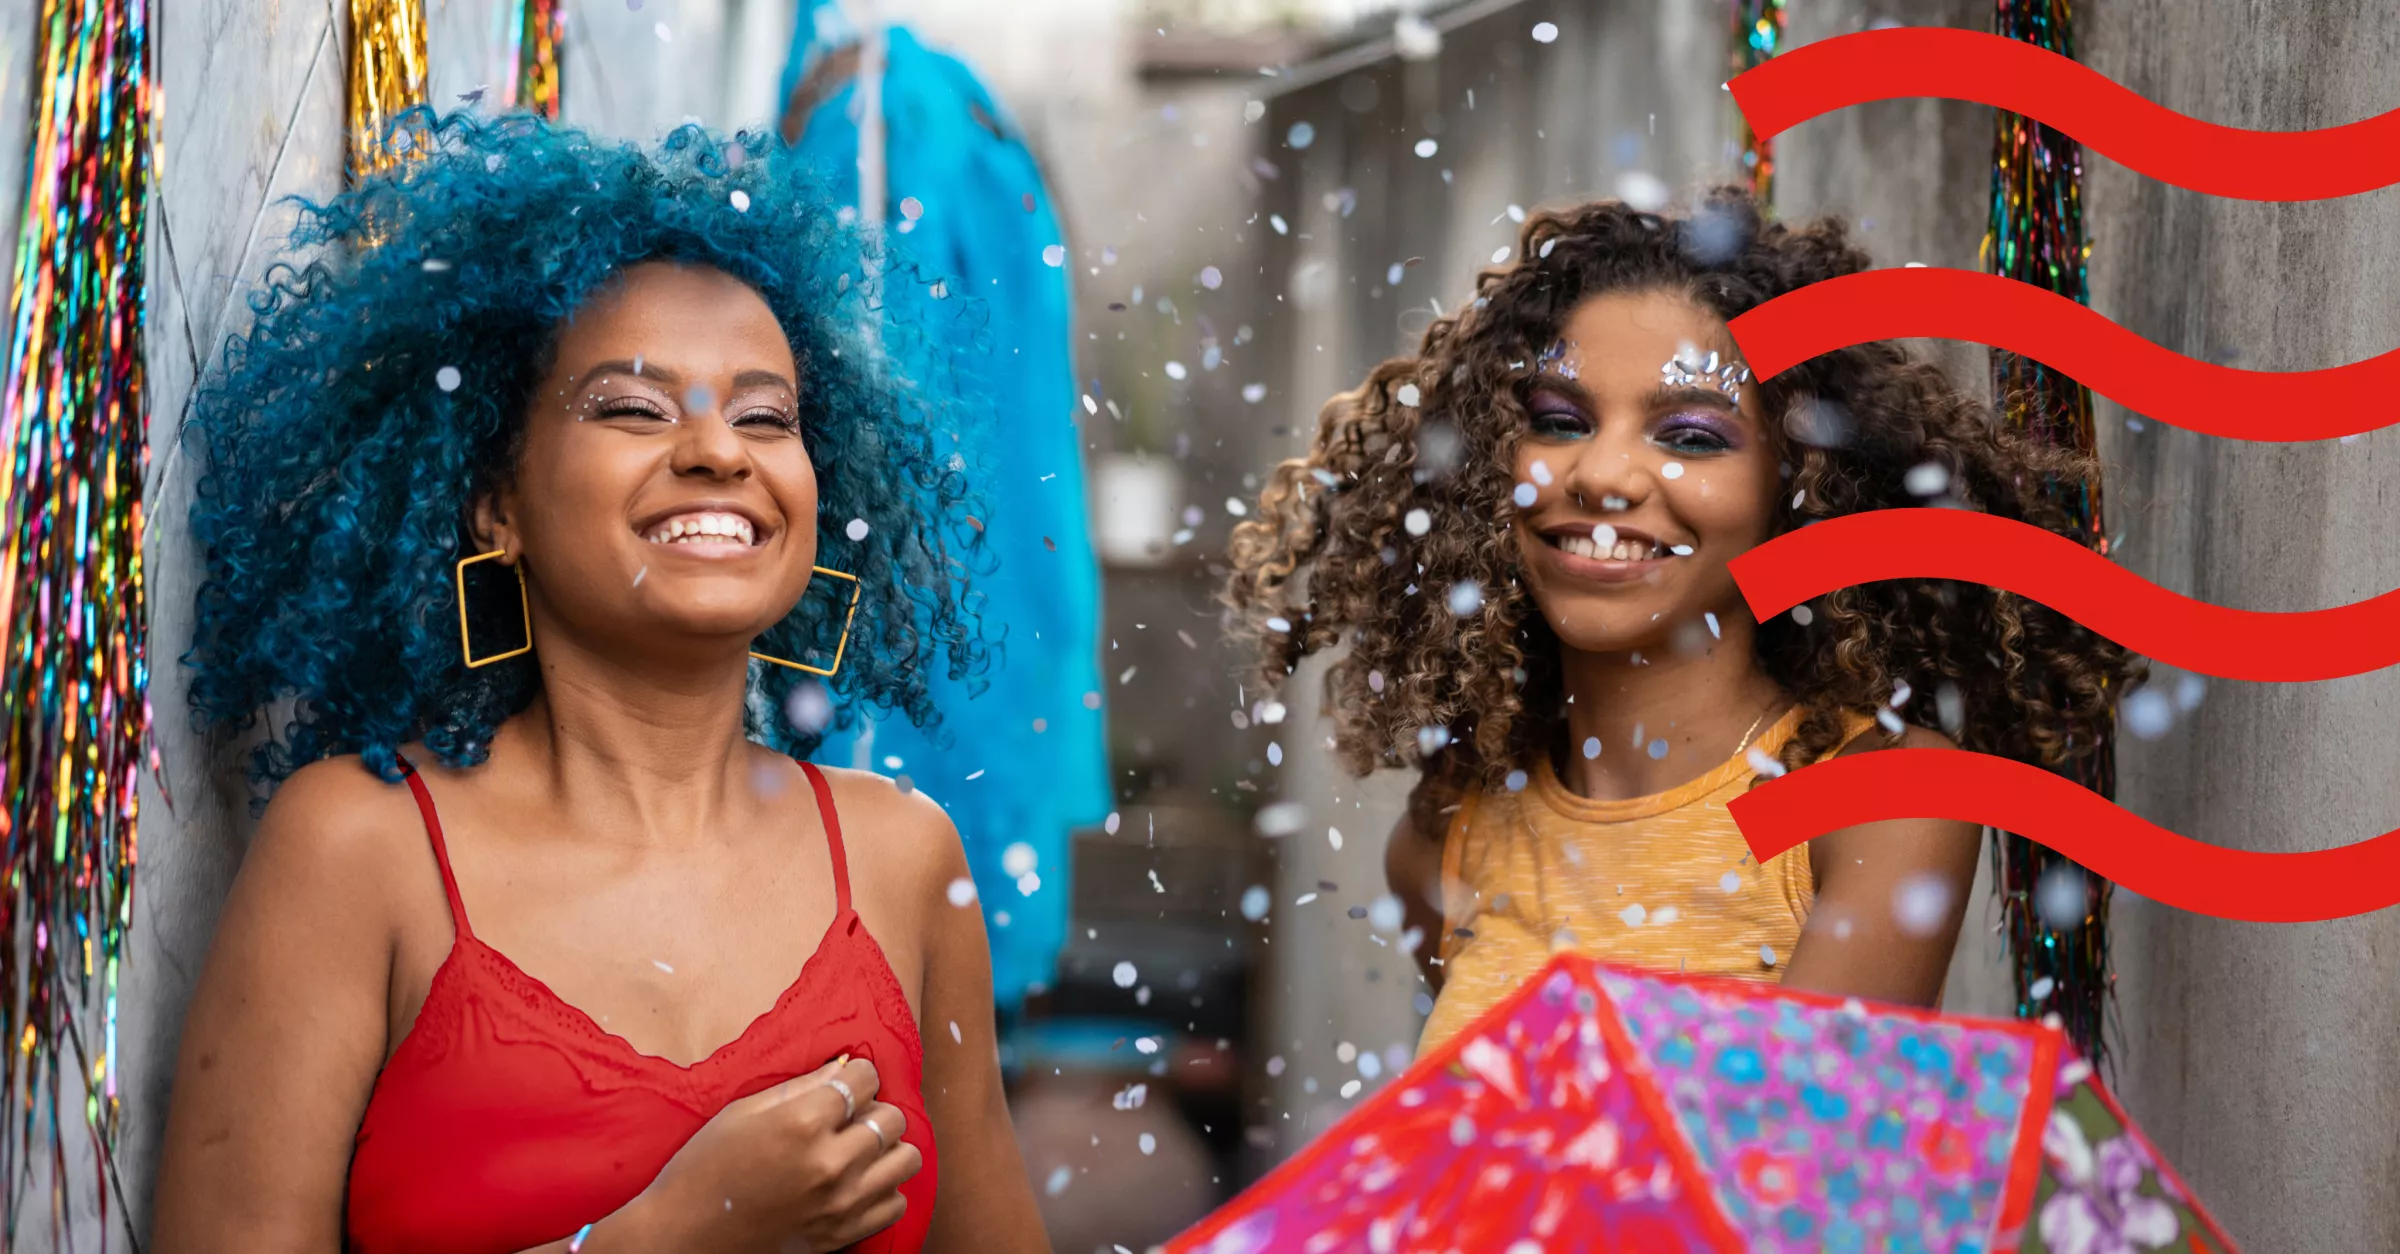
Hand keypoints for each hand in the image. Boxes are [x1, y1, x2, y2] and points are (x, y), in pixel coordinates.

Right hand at [637, 1056, 919, 1252]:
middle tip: (847, 1117)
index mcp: (801, 1123)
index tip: (842, 1084)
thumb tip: (843, 1065)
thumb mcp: (743, 1112)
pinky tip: (856, 1182)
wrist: (686, 1235)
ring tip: (858, 1149)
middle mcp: (830, 1162)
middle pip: (892, 1117)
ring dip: (886, 1148)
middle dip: (872, 1109)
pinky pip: (896, 1202)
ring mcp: (841, 1202)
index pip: (865, 1079)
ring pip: (906, 1158)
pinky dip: (883, 1189)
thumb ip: (801, 1087)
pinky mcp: (843, 1233)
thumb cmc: (704, 1167)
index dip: (855, 1075)